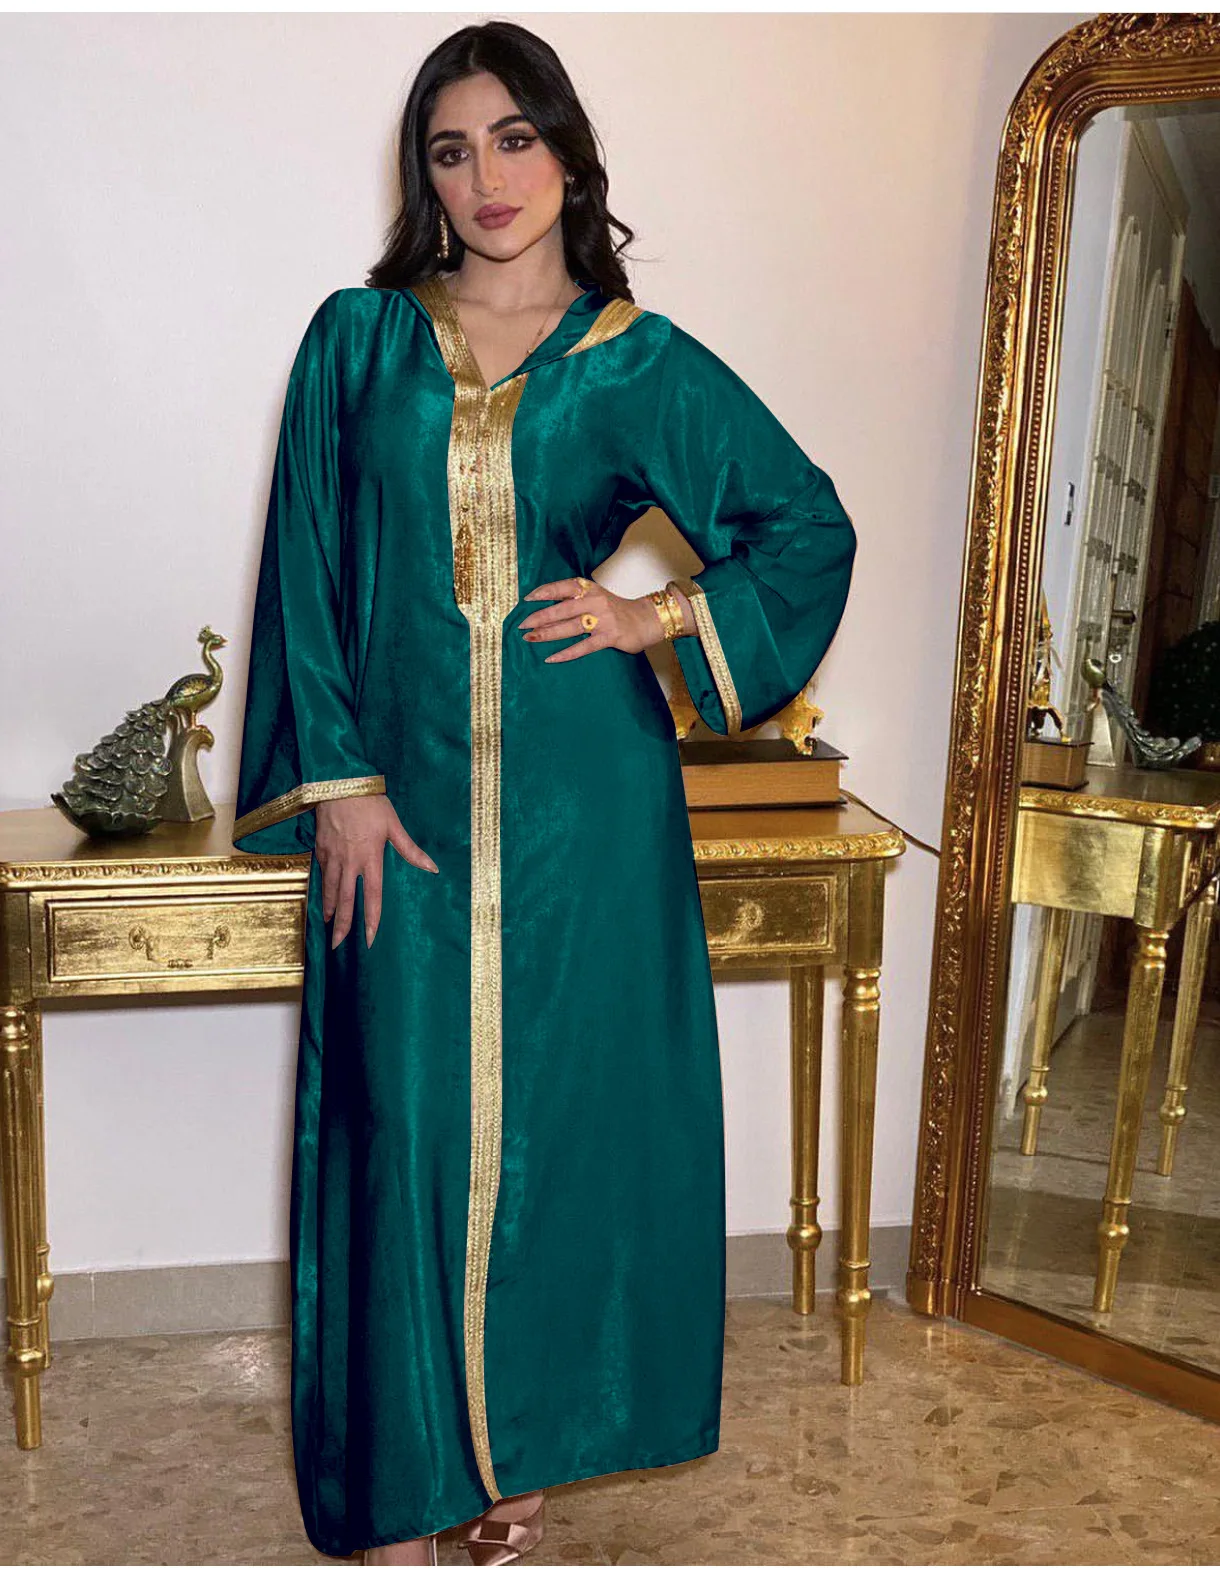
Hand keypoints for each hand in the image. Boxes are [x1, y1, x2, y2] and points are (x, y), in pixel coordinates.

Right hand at [314, 794, 438, 949]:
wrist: (339, 783)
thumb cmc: (370, 803)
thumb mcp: (393, 825)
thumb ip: (410, 849)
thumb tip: (432, 868)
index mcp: (370, 858)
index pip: (371, 896)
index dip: (371, 919)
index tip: (369, 939)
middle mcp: (349, 862)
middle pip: (345, 901)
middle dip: (343, 925)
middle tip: (338, 945)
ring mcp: (332, 857)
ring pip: (330, 891)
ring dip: (330, 912)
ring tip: (329, 928)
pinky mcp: (320, 849)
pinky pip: (322, 876)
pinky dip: (322, 891)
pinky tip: (323, 901)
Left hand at [519, 576, 692, 661]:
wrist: (647, 619)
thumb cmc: (618, 610)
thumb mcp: (597, 596)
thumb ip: (577, 599)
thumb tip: (548, 607)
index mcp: (590, 588)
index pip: (563, 586)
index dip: (544, 592)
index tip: (528, 598)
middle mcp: (595, 601)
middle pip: (562, 609)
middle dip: (539, 617)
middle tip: (522, 625)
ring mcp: (602, 620)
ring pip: (569, 627)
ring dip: (547, 634)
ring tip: (530, 639)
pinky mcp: (609, 637)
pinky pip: (583, 647)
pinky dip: (565, 654)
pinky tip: (551, 658)